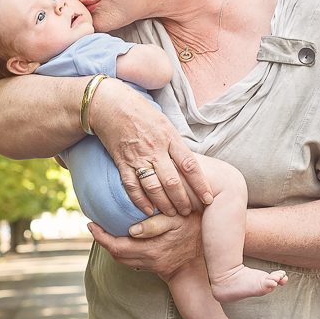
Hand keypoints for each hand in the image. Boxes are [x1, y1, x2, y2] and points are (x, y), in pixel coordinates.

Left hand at [87, 213, 202, 279]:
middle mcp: (149, 259)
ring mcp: (151, 264)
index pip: (117, 247)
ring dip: (110, 246)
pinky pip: (131, 260)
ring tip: (102, 231)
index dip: (101, 237)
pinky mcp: (155, 266)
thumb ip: (155, 224)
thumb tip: (132, 229)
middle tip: (93, 226)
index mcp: (151, 249)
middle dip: (102, 241)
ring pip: (122, 259)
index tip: (91, 224)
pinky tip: (119, 237)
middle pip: (116, 254)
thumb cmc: (194, 232)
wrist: (209, 256)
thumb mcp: (178, 222)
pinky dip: (121, 250)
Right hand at [90, 78, 213, 216]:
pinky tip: (149, 210)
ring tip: (173, 213)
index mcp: (169, 137)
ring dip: (164, 204)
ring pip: (154, 187)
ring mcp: (138, 157)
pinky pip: (132, 186)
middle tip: (189, 211)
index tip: (208, 198)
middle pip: (173, 181)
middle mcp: (155, 149)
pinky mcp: (122, 162)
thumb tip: (189, 163)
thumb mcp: (164, 123)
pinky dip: (140, 200)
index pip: (190, 165)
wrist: (110, 105)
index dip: (201, 184)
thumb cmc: (140, 112)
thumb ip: (176, 143)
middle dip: (183, 200)